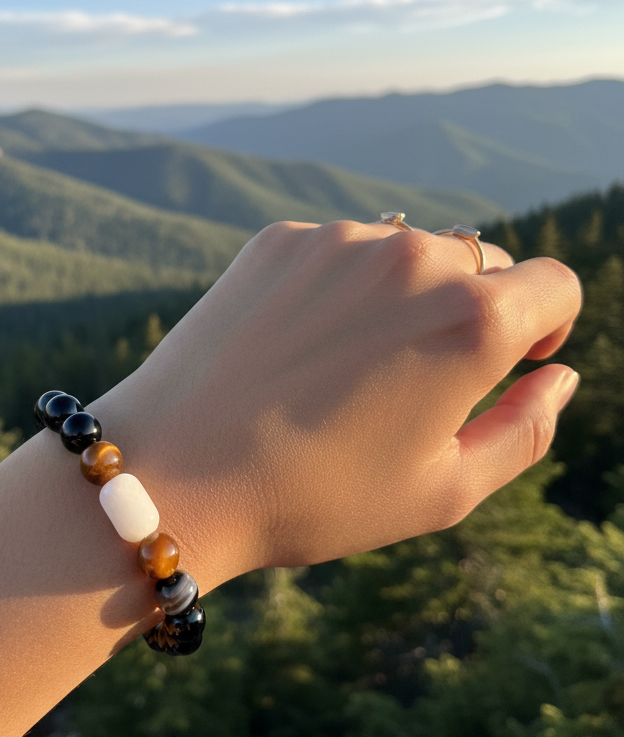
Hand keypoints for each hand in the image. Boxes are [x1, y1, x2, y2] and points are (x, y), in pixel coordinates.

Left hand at [92, 219, 581, 589]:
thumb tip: (561, 375)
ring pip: (410, 250)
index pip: (555, 284)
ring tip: (352, 368)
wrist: (175, 471)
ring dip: (406, 293)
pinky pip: (342, 249)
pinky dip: (343, 285)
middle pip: (483, 261)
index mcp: (473, 320)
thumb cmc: (318, 497)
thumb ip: (525, 430)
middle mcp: (414, 258)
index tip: (512, 361)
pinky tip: (301, 346)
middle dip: (476, 308)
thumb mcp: (445, 491)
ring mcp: (341, 240)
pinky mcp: (280, 239)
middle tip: (422, 379)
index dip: (546, 324)